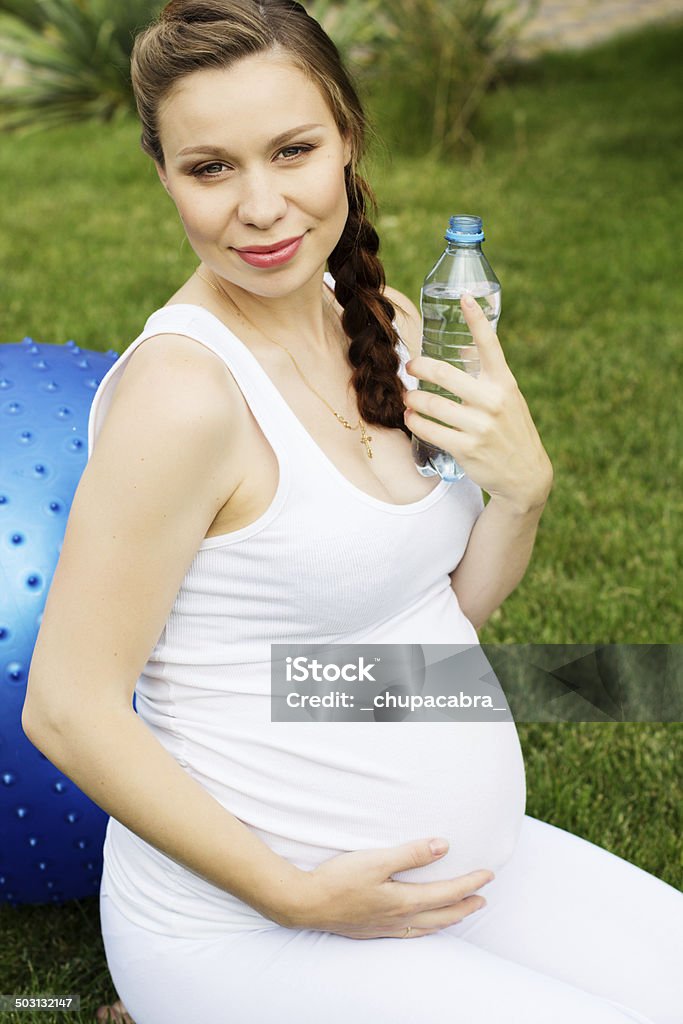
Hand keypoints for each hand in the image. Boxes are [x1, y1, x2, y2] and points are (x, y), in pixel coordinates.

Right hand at [278, 838, 493, 938]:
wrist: (305, 904)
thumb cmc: (339, 879)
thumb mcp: (376, 860)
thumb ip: (411, 854)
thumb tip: (444, 846)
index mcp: (403, 901)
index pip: (447, 894)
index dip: (470, 884)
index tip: (489, 874)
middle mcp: (399, 919)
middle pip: (442, 915)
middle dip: (465, 906)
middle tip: (483, 898)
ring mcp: (385, 928)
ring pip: (427, 928)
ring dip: (448, 919)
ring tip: (460, 913)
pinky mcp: (372, 930)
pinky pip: (410, 933)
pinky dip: (426, 929)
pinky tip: (421, 926)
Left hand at [404, 295, 552, 511]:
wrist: (525, 474)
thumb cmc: (510, 430)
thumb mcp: (507, 398)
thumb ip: (485, 376)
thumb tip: (458, 347)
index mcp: (504, 383)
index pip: (490, 345)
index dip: (477, 319)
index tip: (464, 297)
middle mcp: (493, 401)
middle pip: (446, 374)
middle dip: (421, 366)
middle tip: (410, 365)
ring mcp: (480, 426)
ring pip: (433, 404)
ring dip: (414, 398)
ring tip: (408, 397)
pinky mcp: (467, 448)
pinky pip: (431, 430)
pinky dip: (416, 422)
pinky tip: (411, 417)